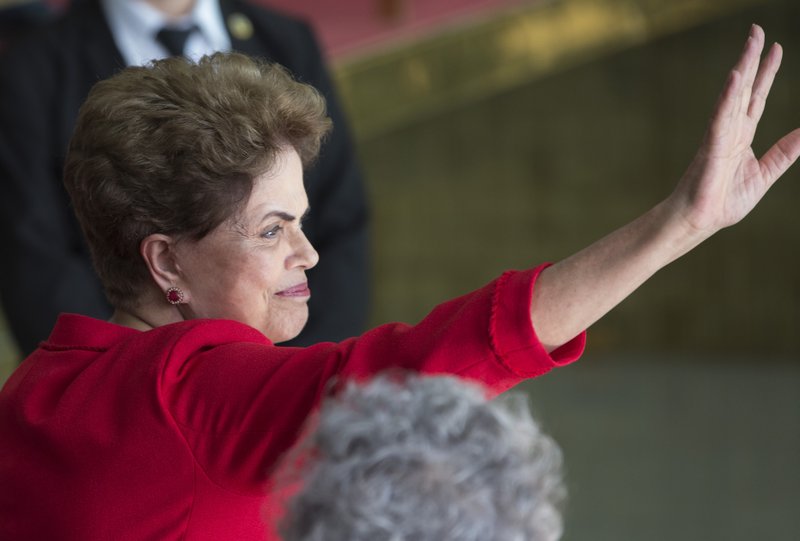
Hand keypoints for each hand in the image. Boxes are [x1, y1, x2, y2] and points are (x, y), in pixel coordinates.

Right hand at [669, 24, 799, 235]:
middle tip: (757, 31)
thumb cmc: (725, 201)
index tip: (776, 49)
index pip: (758, 97)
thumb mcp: (766, 173)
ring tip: (751, 44)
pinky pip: (720, 116)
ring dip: (743, 68)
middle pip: (745, 88)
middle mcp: (731, 130)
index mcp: (743, 136)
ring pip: (733, 95)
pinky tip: (736, 77)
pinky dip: (728, 96)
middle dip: (753, 59)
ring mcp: (720, 135)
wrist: (701, 220)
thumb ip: (785, 152)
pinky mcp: (712, 145)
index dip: (767, 73)